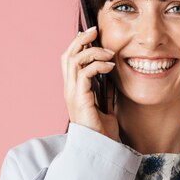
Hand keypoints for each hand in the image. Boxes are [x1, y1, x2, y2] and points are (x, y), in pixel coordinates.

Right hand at [61, 26, 119, 140]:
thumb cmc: (102, 132)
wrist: (101, 149)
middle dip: (81, 39)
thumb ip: (105, 91)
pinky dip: (98, 65)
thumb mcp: (106, 106)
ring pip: (74, 60)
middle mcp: (69, 89)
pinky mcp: (79, 98)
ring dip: (92, 51)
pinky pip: (84, 73)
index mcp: (74, 90)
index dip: (78, 44)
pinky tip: (110, 67)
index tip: (92, 34)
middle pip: (67, 55)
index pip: (69, 60)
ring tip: (109, 53)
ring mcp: (72, 94)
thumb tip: (112, 74)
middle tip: (95, 31)